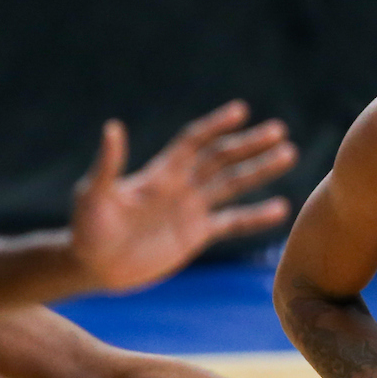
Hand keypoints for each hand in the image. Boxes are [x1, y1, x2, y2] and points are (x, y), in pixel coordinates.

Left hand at [70, 101, 297, 290]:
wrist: (94, 266)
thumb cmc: (88, 228)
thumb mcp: (94, 195)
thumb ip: (108, 164)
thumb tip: (112, 127)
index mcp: (161, 173)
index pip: (194, 142)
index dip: (216, 126)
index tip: (241, 111)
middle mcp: (181, 186)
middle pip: (222, 159)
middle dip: (249, 145)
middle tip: (279, 132)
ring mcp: (192, 209)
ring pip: (233, 185)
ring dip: (260, 170)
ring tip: (288, 155)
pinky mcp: (198, 235)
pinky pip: (233, 222)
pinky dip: (256, 216)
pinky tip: (280, 208)